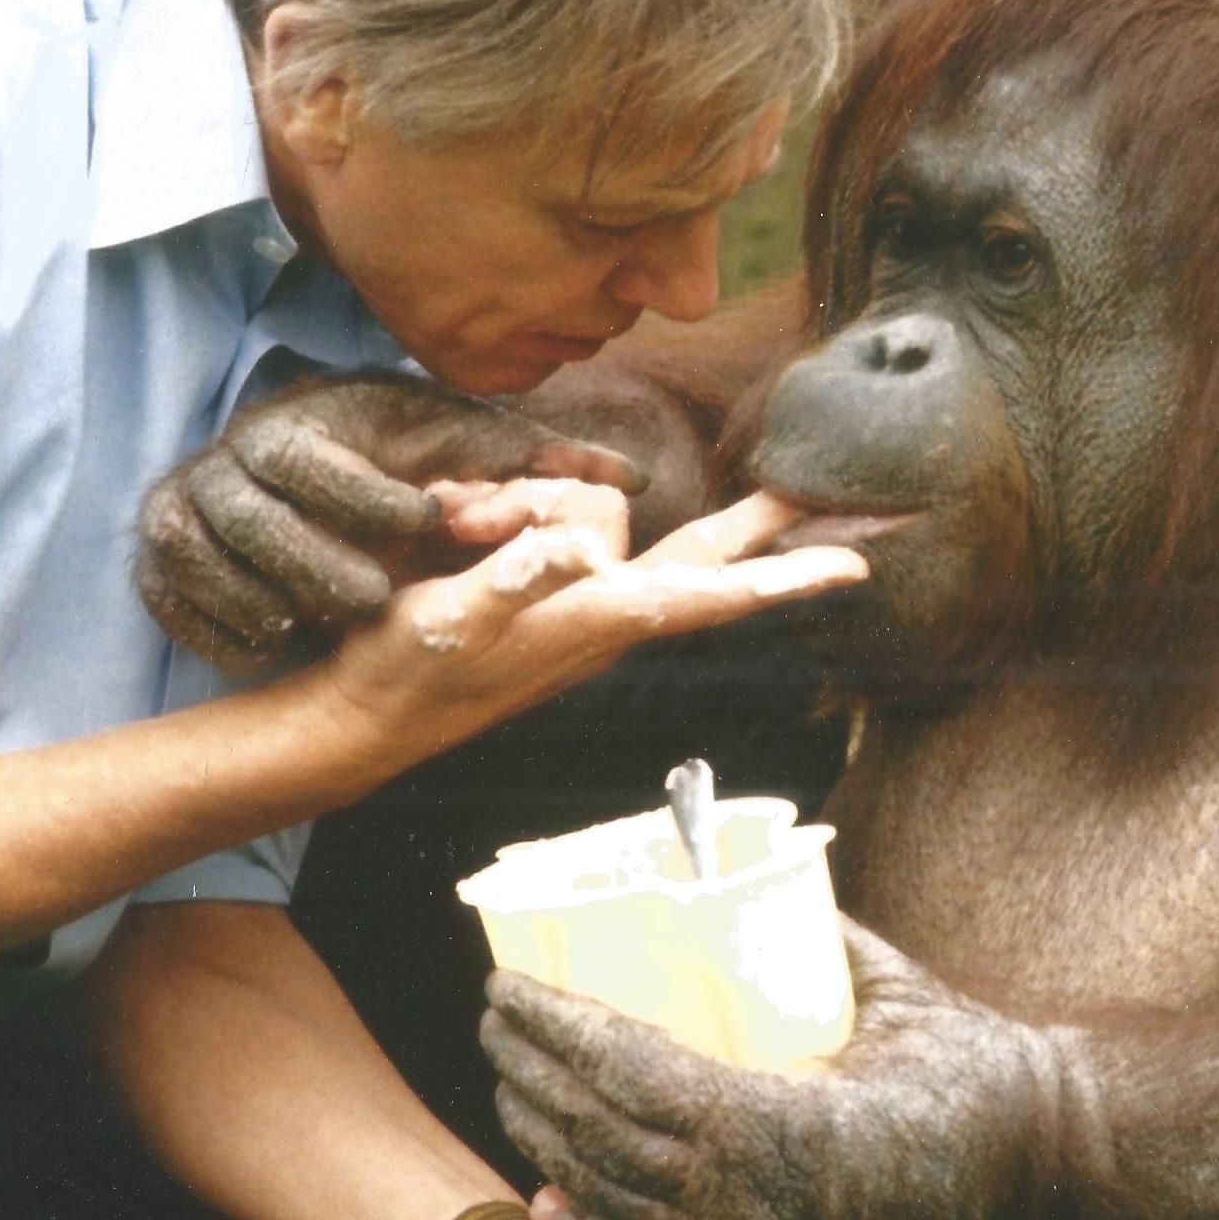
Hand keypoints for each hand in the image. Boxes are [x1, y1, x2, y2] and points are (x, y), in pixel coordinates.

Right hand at [136, 371, 644, 673]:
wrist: (260, 474)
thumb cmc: (378, 461)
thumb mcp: (443, 447)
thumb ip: (527, 459)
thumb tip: (631, 472)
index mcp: (295, 427)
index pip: (317, 461)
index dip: (367, 497)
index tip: (421, 522)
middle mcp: (226, 465)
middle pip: (257, 519)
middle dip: (315, 563)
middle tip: (369, 603)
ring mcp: (178, 515)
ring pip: (209, 563)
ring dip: (265, 601)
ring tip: (316, 626)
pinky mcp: (152, 563)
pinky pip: (173, 604)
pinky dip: (219, 631)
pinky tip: (267, 645)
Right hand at [322, 485, 865, 763]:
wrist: (359, 721)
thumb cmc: (405, 672)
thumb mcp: (454, 619)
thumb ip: (518, 577)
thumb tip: (582, 545)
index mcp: (599, 619)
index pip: (710, 590)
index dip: (783, 577)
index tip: (859, 570)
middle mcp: (605, 613)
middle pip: (702, 553)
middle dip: (764, 525)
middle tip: (831, 501)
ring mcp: (577, 609)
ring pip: (599, 516)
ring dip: (536, 499)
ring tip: (452, 521)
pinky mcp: (541, 605)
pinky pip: (568, 542)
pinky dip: (546, 519)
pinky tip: (508, 512)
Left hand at [481, 919, 1066, 1219]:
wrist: (1041, 1176)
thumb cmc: (977, 1073)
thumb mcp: (894, 990)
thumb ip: (818, 936)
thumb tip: (751, 878)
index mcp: (783, 1120)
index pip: (629, 1068)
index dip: (556, 1026)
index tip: (508, 984)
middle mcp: (751, 1203)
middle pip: (598, 1132)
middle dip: (528, 1071)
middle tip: (495, 1017)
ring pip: (608, 1199)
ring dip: (542, 1138)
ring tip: (511, 1083)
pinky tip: (555, 1210)